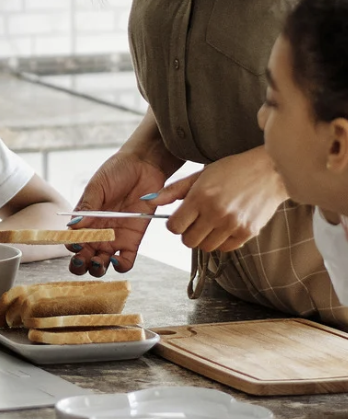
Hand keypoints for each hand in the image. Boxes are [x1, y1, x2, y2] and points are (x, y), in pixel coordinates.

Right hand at [69, 150, 171, 276]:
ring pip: (102, 263)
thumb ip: (87, 207)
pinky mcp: (133, 240)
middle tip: (82, 260)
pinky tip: (116, 261)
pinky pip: (126, 261)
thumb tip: (72, 226)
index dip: (71, 246)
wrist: (144, 165)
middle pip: (85, 256)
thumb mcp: (97, 186)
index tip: (75, 244)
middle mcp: (98, 232)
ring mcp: (115, 237)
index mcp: (85, 219)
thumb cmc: (117, 171)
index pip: (73, 239)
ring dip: (98, 268)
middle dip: (80, 264)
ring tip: (99, 262)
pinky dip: (121, 266)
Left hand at [152, 147, 286, 252]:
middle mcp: (216, 213)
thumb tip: (149, 200)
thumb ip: (174, 190)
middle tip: (195, 221)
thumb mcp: (200, 175)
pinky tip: (224, 226)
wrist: (269, 171)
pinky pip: (226, 248)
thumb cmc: (232, 170)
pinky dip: (221, 241)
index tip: (179, 218)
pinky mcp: (247, 233)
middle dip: (187, 233)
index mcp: (200, 196)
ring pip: (206, 247)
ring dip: (204, 238)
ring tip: (210, 223)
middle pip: (188, 241)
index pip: (174, 226)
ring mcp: (233, 225)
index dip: (174, 224)